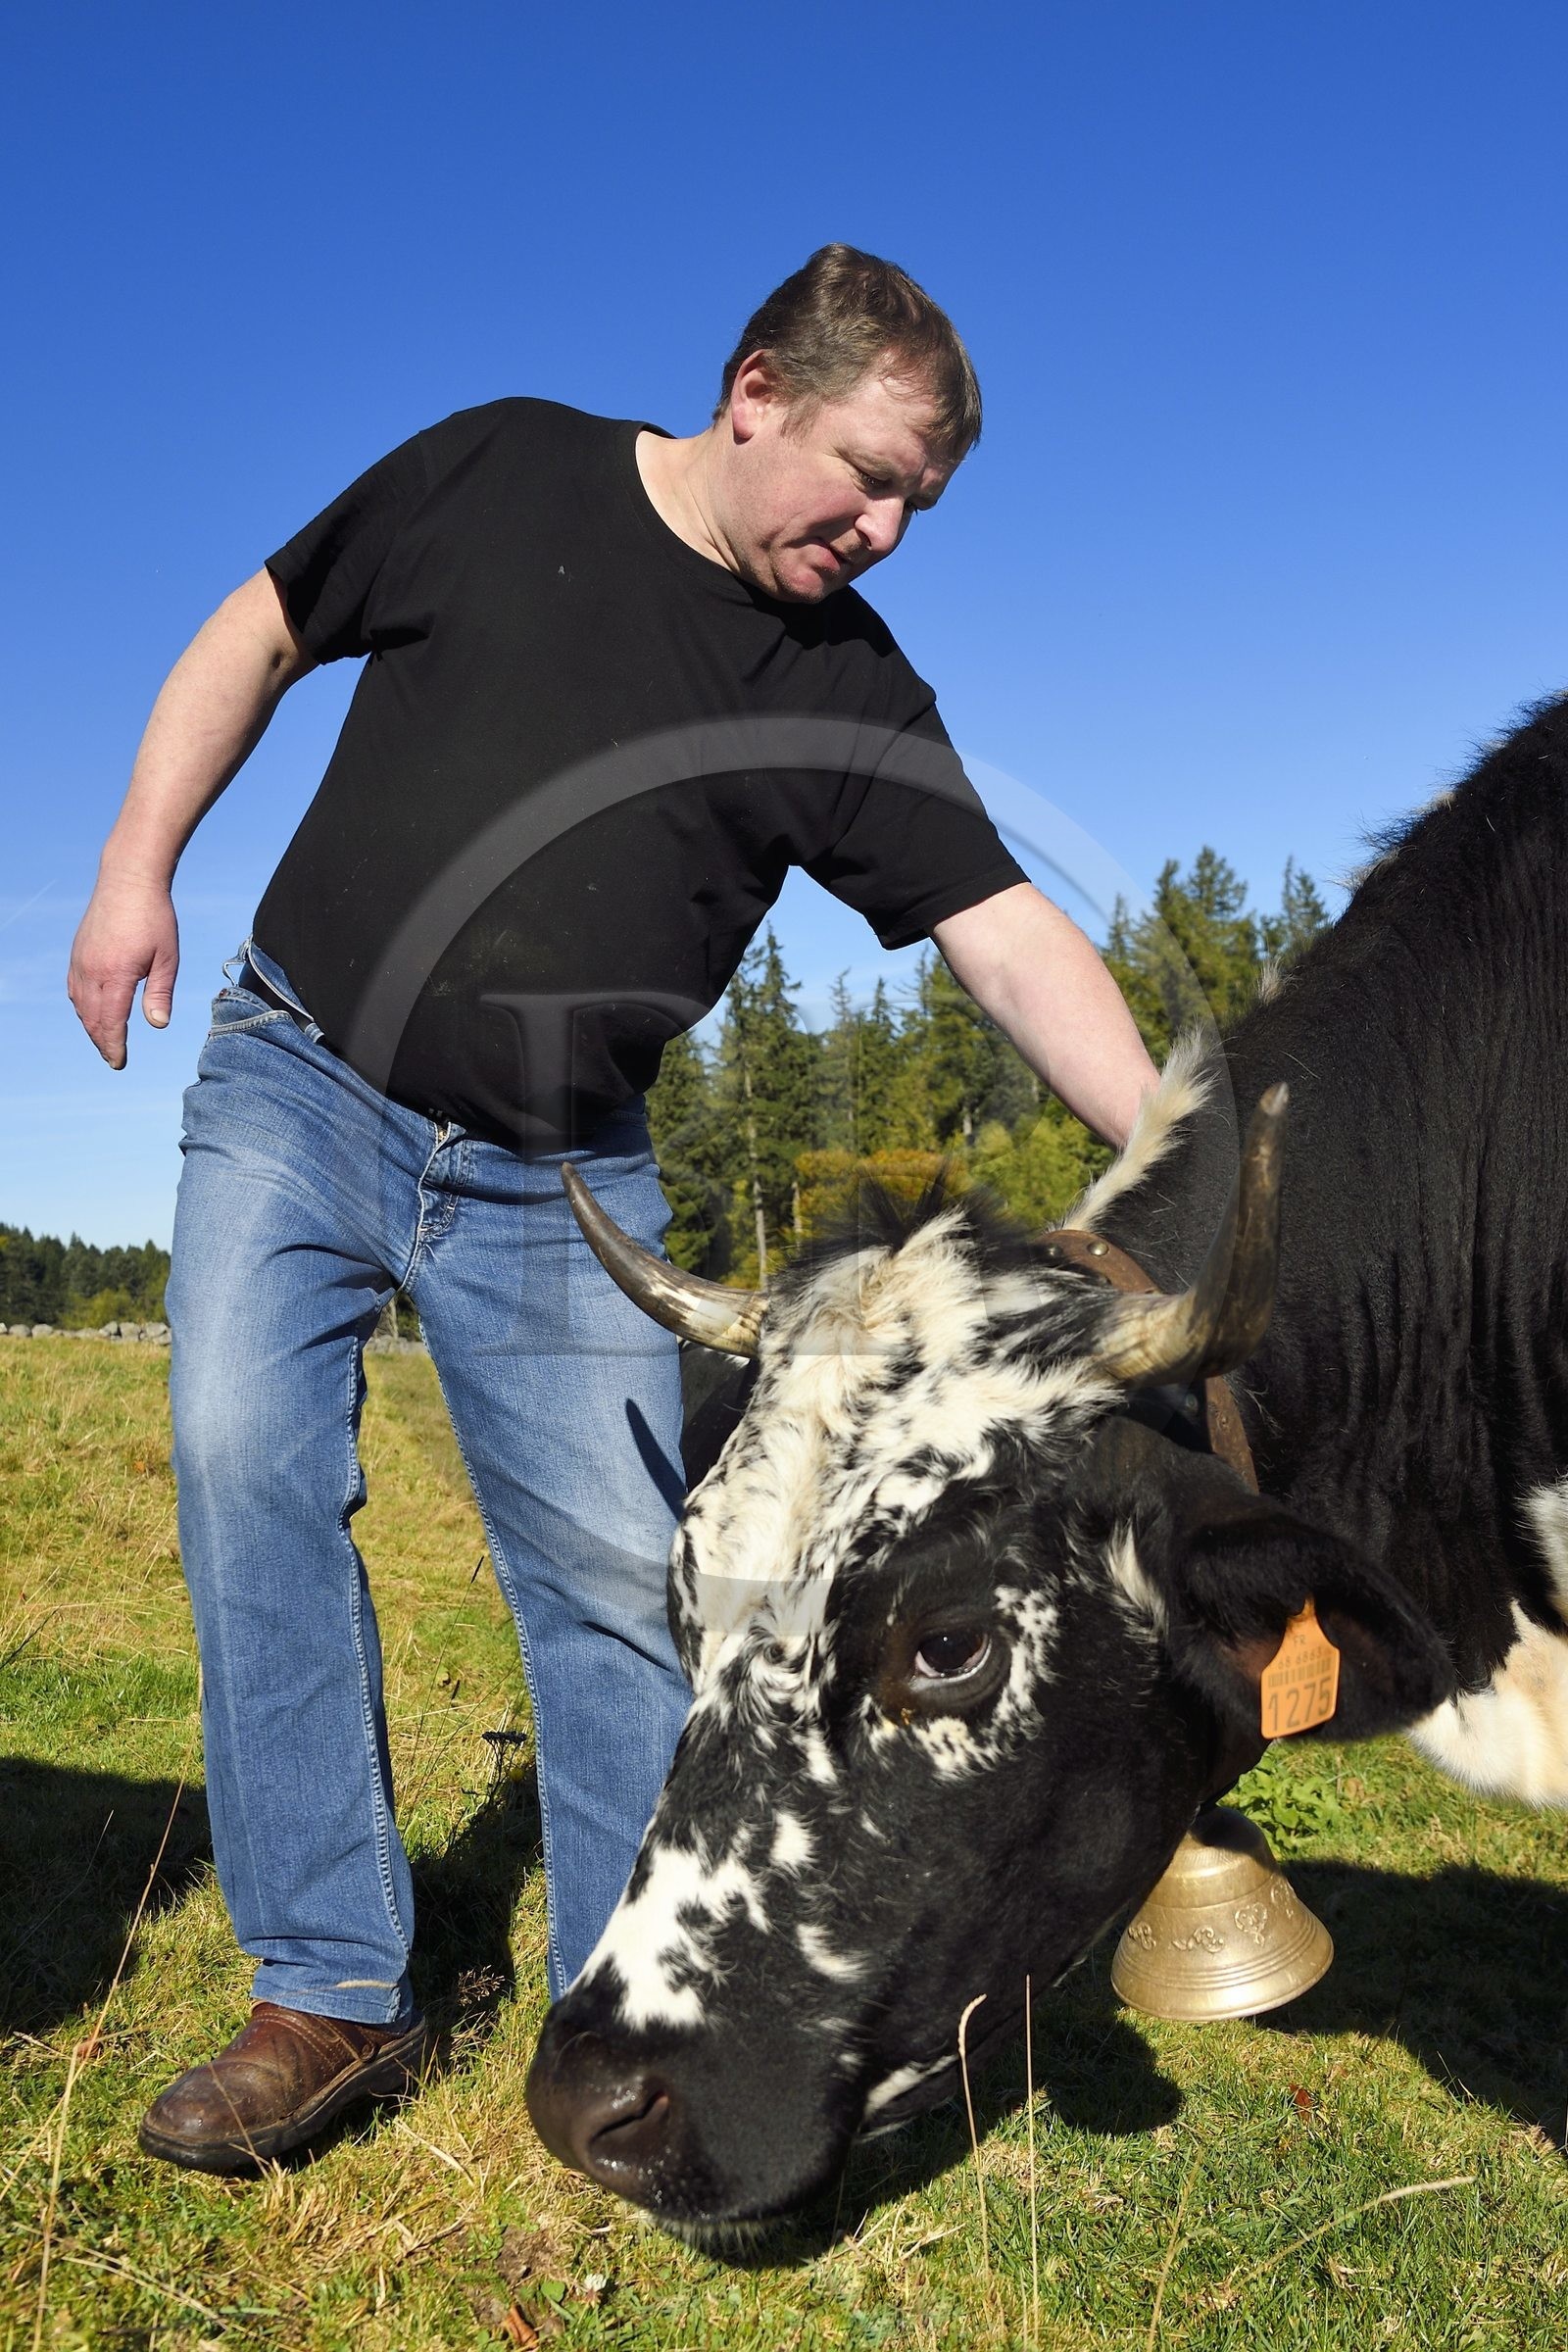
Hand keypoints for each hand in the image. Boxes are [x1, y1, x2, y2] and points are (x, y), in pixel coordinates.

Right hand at [68, 867, 179, 1069]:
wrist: (127, 880)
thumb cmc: (154, 918)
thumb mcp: (166, 957)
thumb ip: (159, 993)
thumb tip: (157, 1025)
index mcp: (116, 974)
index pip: (111, 1022)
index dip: (115, 1045)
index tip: (119, 1063)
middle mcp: (91, 970)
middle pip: (92, 1019)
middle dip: (102, 1042)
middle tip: (114, 1059)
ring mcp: (80, 961)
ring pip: (81, 1006)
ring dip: (92, 1027)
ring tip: (106, 1041)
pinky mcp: (77, 953)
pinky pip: (75, 989)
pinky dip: (83, 1008)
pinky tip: (93, 1014)